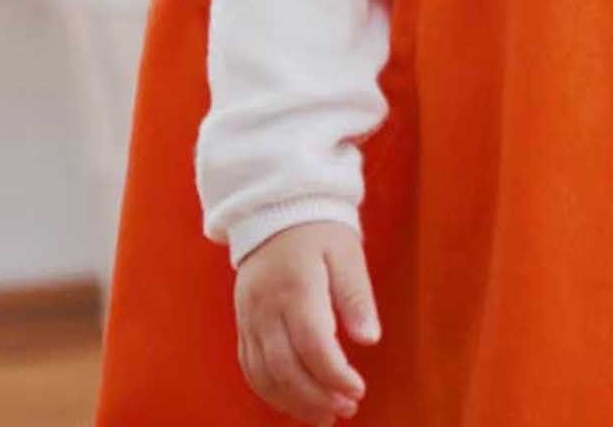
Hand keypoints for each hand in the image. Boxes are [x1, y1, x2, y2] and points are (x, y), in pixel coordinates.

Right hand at [234, 220, 380, 424]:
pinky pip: (250, 366)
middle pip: (285, 367)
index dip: (335, 375)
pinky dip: (269, 391)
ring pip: (263, 374)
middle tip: (345, 411)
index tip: (358, 391)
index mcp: (296, 286)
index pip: (313, 344)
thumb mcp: (347, 252)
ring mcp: (249, 316)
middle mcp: (266, 306)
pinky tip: (294, 402)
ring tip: (323, 417)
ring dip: (292, 402)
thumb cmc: (319, 229)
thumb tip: (370, 339)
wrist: (275, 207)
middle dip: (316, 397)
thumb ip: (357, 296)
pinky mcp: (242, 322)